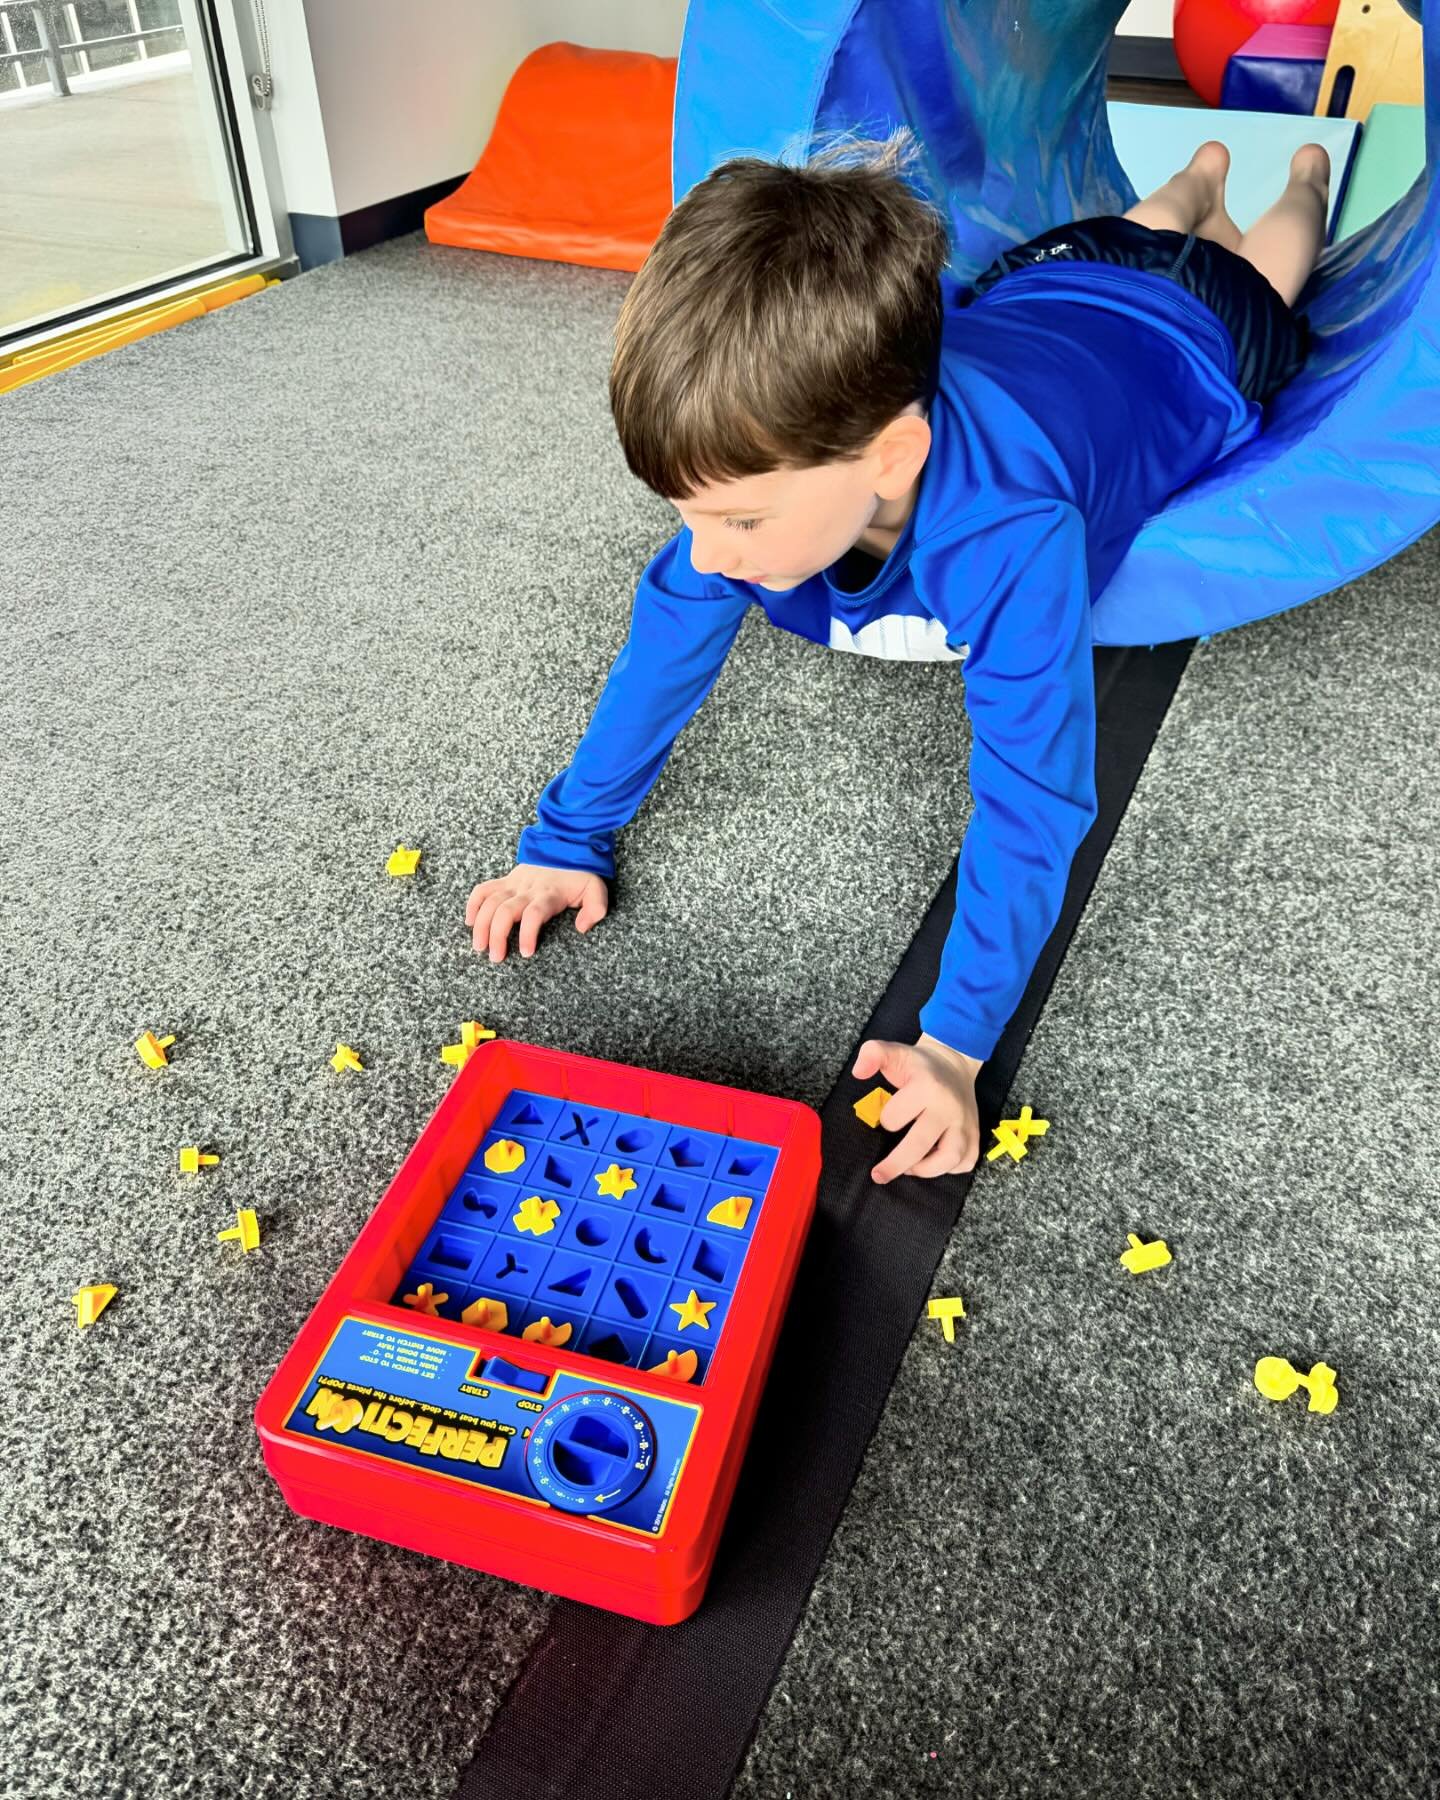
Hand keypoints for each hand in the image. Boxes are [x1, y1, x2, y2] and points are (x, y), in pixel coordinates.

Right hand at [464, 863, 608, 962]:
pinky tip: (469, 921)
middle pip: (505, 910)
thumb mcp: (596, 889)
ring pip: (490, 902)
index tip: (525, 953)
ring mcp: (514, 883)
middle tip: (496, 957)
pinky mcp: (506, 880)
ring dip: (480, 925)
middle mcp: (528, 889)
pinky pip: (483, 889)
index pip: (534, 913)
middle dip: (497, 935)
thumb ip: (595, 908)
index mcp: (550, 894)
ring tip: (480, 946)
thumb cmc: (580, 874)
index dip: (527, 934)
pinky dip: (473, 904)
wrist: (567, 845)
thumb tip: (581, 928)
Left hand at [852, 1032, 982, 1182]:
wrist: (954, 1063)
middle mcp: (948, 1107)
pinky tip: (932, 1162)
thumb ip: (871, 1055)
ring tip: (908, 1169)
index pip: (896, 1117)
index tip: (886, 1119)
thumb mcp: (893, 1052)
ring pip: (950, 1159)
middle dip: (895, 1164)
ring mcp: (965, 1123)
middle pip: (921, 1145)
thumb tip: (858, 1073)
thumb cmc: (918, 1064)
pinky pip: (964, 1163)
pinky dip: (948, 1170)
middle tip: (878, 1175)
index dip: (886, 1120)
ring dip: (926, 1170)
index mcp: (927, 1086)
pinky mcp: (975, 1136)